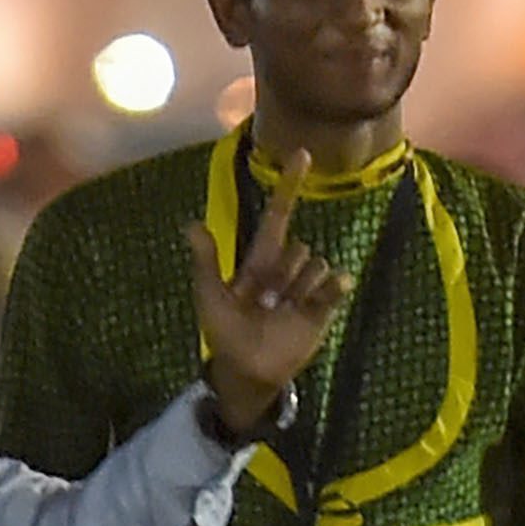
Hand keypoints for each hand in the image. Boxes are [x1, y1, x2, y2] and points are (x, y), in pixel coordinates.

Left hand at [185, 157, 352, 431]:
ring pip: (313, 263)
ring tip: (280, 312)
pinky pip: (333, 286)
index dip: (289, 185)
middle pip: (296, 246)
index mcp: (260, 259)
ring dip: (296, 285)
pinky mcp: (322, 309)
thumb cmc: (225, 331)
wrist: (246, 370)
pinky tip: (325, 292)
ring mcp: (306, 288)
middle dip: (281, 269)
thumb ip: (205, 260)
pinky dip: (333, 285)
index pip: (278, 215)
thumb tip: (190, 224)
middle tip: (263, 301)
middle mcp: (286, 268)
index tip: (302, 155)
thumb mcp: (209, 295)